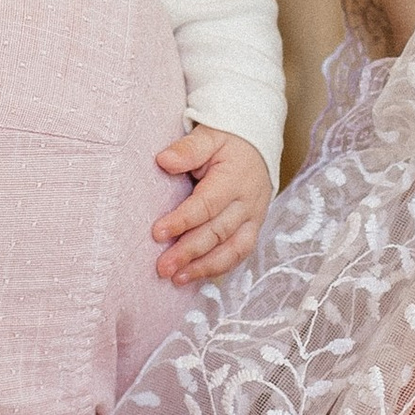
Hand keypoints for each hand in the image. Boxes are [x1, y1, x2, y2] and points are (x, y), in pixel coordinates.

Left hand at [150, 127, 271, 283]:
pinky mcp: (253, 229)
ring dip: (204, 267)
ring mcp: (253, 219)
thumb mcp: (209, 135)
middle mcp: (247, 203)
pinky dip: (218, 268)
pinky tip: (195, 276)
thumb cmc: (228, 141)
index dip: (182, 221)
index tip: (157, 233)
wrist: (258, 146)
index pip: (206, 205)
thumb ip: (188, 149)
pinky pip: (239, 254)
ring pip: (231, 249)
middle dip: (188, 252)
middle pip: (217, 232)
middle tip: (162, 267)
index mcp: (234, 179)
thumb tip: (164, 160)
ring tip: (177, 279)